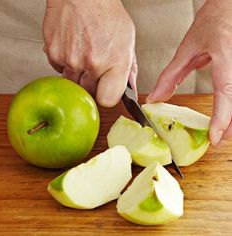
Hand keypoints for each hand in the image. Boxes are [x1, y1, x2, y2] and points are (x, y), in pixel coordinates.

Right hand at [43, 0, 136, 106]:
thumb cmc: (106, 14)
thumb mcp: (127, 39)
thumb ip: (129, 69)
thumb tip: (130, 88)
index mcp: (116, 61)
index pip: (108, 100)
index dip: (107, 97)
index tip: (106, 92)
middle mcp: (93, 63)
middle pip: (89, 93)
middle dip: (92, 85)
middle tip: (94, 68)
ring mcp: (71, 60)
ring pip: (73, 85)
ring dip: (78, 76)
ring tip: (83, 57)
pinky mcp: (54, 55)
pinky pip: (60, 71)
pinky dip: (66, 65)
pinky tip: (73, 50)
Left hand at [146, 0, 231, 145]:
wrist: (231, 6)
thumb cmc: (214, 20)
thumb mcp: (188, 48)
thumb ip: (171, 75)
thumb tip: (156, 97)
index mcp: (226, 58)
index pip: (226, 94)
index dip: (221, 118)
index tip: (214, 137)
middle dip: (229, 125)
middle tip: (216, 140)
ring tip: (220, 130)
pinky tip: (227, 112)